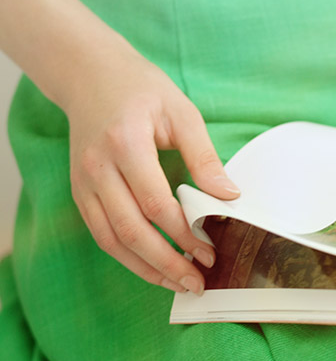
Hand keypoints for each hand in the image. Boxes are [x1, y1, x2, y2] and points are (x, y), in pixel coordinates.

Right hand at [65, 48, 239, 293]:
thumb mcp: (181, 112)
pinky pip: (102, 236)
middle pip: (131, 231)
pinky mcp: (80, 194)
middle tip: (198, 283)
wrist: (89, 75)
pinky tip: (155, 270)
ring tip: (180, 285)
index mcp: (125, 143)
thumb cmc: (140, 90)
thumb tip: (229, 196)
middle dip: (168, 263)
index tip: (210, 252)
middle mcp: (98, 168)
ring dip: (147, 270)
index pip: (156, 204)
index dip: (184, 235)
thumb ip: (204, 157)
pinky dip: (129, 259)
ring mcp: (84, 184)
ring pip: (112, 241)